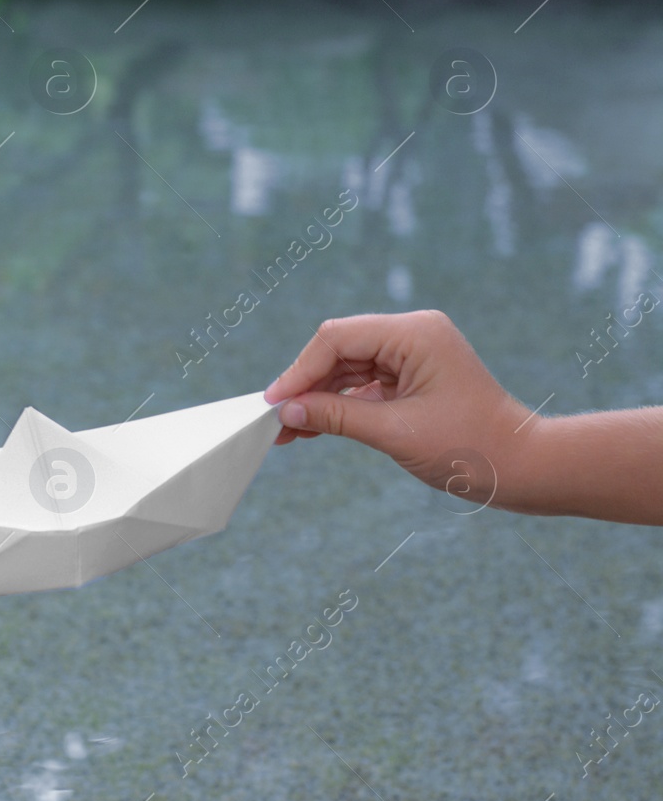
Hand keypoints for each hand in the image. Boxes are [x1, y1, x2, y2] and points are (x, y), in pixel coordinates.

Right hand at [263, 311, 532, 509]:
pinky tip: (313, 425)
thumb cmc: (471, 447)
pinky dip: (340, 404)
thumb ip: (336, 416)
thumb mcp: (394, 432)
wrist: (525, 467)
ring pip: (347, 367)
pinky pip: (364, 382)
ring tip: (288, 430)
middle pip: (339, 349)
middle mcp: (413, 333)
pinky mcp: (412, 375)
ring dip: (319, 397)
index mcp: (415, 333)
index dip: (300, 370)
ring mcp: (413, 353)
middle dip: (306, 384)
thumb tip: (286, 410)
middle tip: (275, 420)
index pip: (338, 338)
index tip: (274, 403)